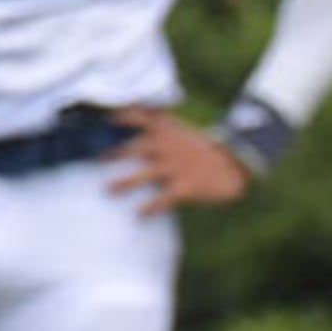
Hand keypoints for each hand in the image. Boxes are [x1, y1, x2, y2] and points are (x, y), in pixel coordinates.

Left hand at [104, 108, 252, 216]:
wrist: (234, 165)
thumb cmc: (204, 149)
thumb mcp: (182, 130)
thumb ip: (161, 125)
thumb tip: (139, 119)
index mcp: (168, 131)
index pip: (142, 117)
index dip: (124, 116)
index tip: (106, 118)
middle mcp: (168, 146)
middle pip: (136, 147)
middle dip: (115, 153)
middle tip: (97, 159)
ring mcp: (176, 166)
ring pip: (145, 173)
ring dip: (125, 182)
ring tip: (108, 190)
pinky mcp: (185, 186)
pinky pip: (164, 198)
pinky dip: (151, 206)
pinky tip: (140, 213)